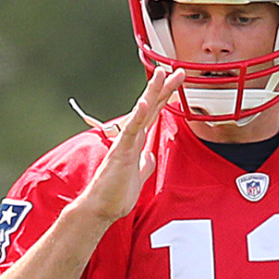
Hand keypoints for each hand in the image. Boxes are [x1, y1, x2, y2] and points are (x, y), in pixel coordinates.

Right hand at [78, 68, 183, 222]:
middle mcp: (131, 138)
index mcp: (136, 142)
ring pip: (141, 113)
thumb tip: (150, 156)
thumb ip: (145, 165)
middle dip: (164, 88)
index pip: (153, 114)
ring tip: (161, 73)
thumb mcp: (138, 178)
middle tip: (177, 69)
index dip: (165, 98)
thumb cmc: (115, 195)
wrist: (100, 209)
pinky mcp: (120, 152)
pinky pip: (130, 132)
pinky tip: (143, 103)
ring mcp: (125, 143)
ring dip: (151, 93)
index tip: (176, 83)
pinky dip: (137, 117)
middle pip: (150, 107)